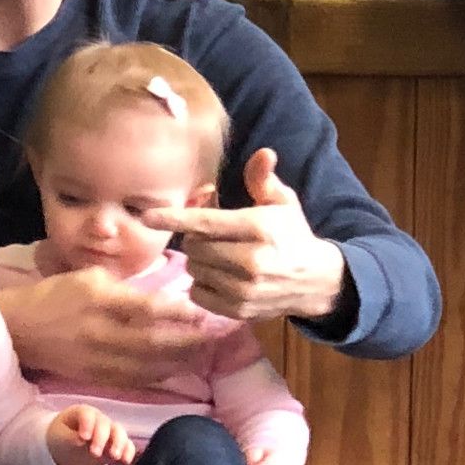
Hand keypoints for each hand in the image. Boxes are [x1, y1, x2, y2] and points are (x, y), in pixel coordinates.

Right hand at [0, 267, 206, 387]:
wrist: (18, 329)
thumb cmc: (54, 295)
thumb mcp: (88, 276)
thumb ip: (123, 287)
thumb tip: (160, 296)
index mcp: (98, 300)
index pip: (147, 308)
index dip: (178, 313)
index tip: (202, 312)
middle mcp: (100, 332)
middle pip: (153, 342)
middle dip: (188, 342)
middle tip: (214, 338)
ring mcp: (97, 359)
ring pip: (148, 366)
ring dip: (180, 363)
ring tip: (204, 356)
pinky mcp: (95, 377)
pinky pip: (134, 380)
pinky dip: (159, 376)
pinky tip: (176, 371)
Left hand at [47, 404, 135, 464]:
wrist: (67, 447)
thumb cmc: (60, 438)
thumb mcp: (59, 438)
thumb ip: (69, 438)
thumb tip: (81, 441)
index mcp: (82, 413)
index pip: (87, 414)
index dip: (87, 425)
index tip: (83, 438)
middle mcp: (99, 419)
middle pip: (105, 424)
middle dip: (101, 438)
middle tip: (94, 452)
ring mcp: (109, 431)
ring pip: (119, 432)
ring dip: (119, 443)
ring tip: (114, 457)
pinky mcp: (116, 444)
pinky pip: (127, 444)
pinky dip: (128, 451)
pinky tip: (126, 461)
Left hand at [144, 148, 346, 322]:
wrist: (317, 282)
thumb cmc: (292, 235)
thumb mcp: (283, 203)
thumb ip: (263, 179)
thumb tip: (263, 153)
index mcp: (258, 228)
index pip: (206, 222)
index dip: (174, 218)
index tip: (147, 215)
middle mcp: (251, 260)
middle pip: (195, 247)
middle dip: (196, 238)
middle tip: (210, 236)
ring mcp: (244, 289)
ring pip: (194, 270)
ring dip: (199, 261)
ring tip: (219, 256)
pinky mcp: (239, 311)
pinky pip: (198, 294)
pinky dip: (202, 284)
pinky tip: (220, 277)